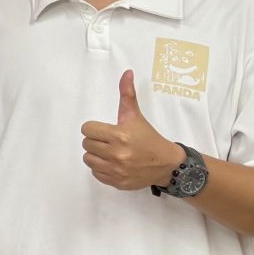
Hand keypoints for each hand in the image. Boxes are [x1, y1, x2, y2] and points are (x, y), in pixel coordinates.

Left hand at [81, 70, 183, 191]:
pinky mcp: (117, 182)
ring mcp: (116, 170)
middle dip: (96, 141)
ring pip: (88, 159)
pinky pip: (96, 173)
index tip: (105, 129)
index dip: (94, 128)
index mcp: (119, 136)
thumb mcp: (136, 116)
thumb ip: (127, 94)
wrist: (167, 164)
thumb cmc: (148, 137)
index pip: (87, 130)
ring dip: (96, 155)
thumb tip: (127, 72)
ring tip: (109, 152)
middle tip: (109, 141)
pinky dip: (101, 168)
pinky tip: (113, 163)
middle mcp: (117, 154)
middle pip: (86, 144)